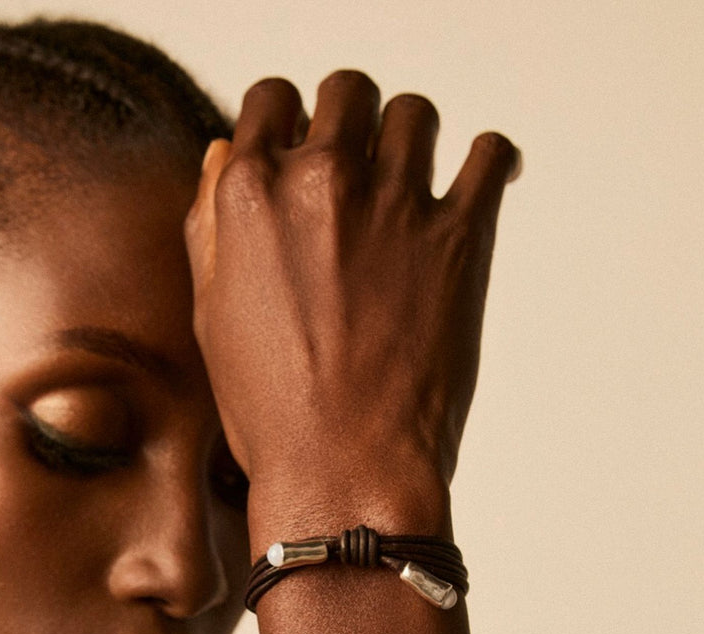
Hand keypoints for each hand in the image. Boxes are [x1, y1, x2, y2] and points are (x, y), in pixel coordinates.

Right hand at [185, 71, 519, 534]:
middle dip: (352, 122)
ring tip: (416, 181)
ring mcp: (394, 205)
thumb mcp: (212, 316)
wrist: (342, 471)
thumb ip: (213, 224)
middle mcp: (321, 183)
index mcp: (250, 197)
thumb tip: (226, 154)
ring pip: (414, 113)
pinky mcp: (458, 237)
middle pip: (347, 92)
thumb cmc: (273, 413)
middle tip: (362, 167)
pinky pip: (488, 156)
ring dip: (412, 139)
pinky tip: (485, 175)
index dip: (291, 124)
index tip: (306, 150)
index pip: (273, 100)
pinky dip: (491, 159)